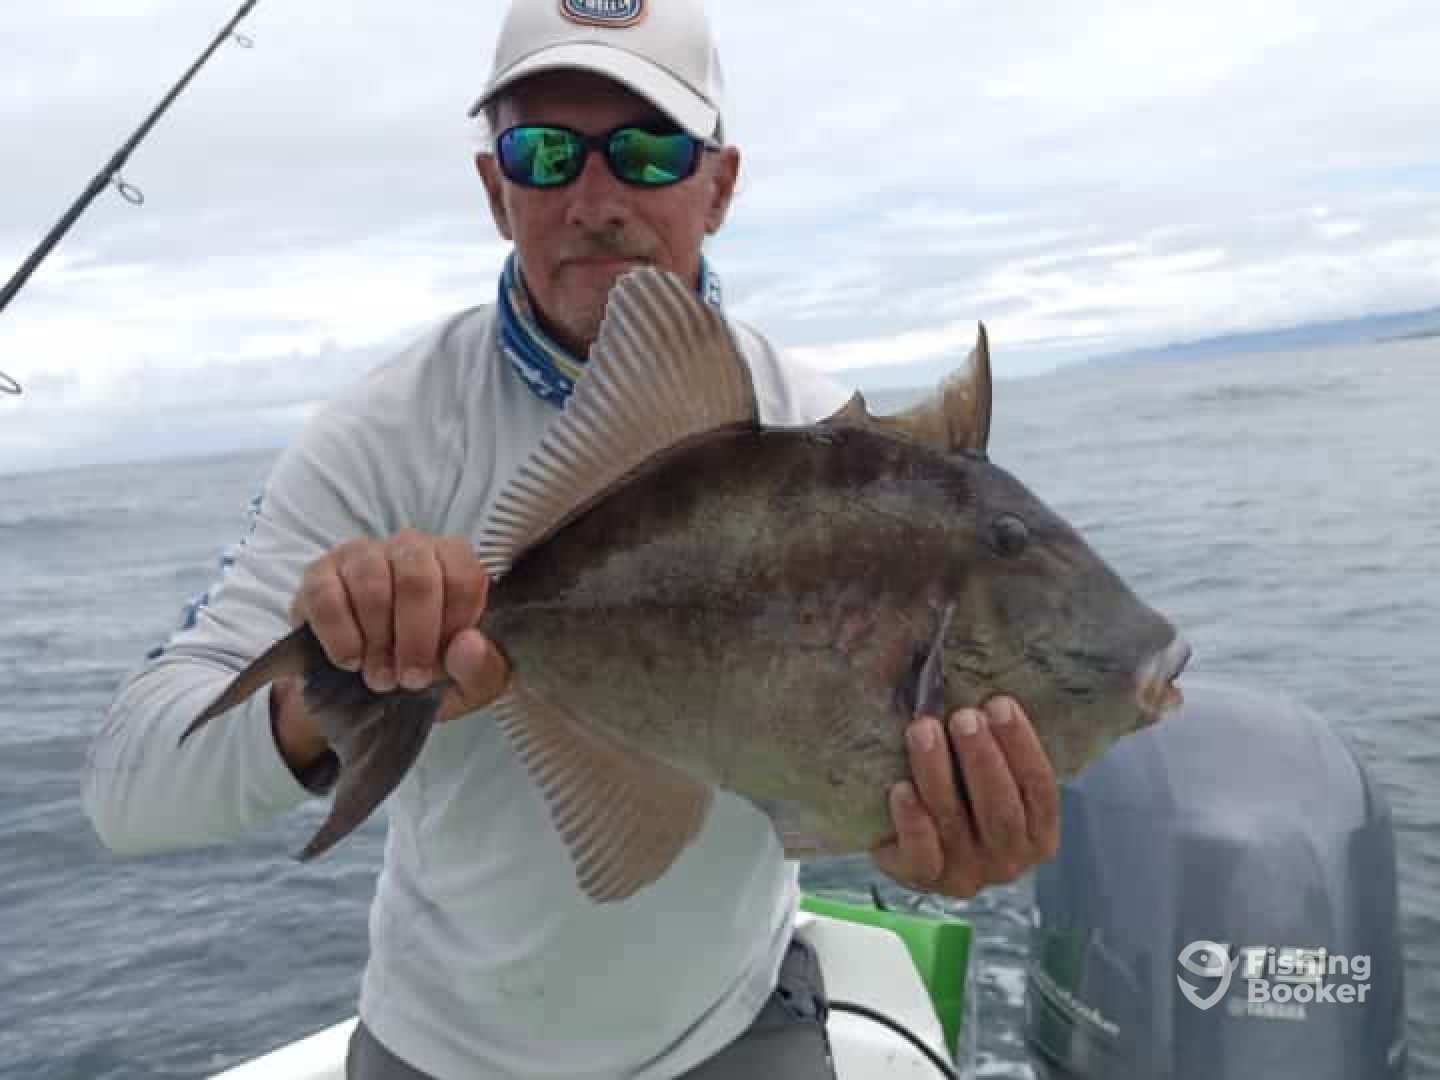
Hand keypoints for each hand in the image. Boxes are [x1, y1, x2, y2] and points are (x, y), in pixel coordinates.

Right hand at [289, 529, 508, 719]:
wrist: (364, 691)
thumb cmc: (428, 673)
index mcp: (454, 561)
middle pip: (417, 578)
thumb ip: (482, 669)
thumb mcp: (468, 685)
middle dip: (415, 638)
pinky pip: (326, 597)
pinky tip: (351, 661)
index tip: (444, 662)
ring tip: (381, 676)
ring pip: (371, 584)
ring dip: (378, 640)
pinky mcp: (318, 574)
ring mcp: (361, 555)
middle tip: (410, 678)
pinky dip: (340, 637)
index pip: (464, 577)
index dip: (454, 627)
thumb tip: (468, 645)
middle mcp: (409, 547)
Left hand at [871, 696, 1059, 898]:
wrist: (914, 845)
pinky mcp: (925, 880)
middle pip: (1000, 809)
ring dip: (938, 772)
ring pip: (954, 822)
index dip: (1021, 745)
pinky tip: (901, 789)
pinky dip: (913, 822)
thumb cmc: (962, 795)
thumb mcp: (988, 774)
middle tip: (963, 717)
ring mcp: (967, 873)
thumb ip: (996, 744)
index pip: (1039, 788)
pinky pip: (921, 855)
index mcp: (1038, 833)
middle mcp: (1008, 859)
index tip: (1000, 704)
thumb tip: (986, 683)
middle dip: (982, 759)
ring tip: (923, 730)